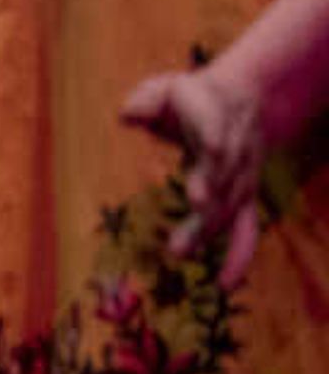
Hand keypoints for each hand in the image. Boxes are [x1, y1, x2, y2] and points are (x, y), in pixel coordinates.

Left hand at [119, 61, 268, 288]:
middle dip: (210, 191)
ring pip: (230, 205)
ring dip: (208, 228)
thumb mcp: (164, 89)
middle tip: (194, 205)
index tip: (210, 148)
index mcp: (216, 114)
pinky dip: (239, 256)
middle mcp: (235, 148)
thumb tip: (127, 116)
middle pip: (224, 172)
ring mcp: (243, 176)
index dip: (216, 136)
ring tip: (178, 251)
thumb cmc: (188, 99)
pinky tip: (225, 283)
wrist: (243, 101)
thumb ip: (146, 100)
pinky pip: (246, 229)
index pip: (217, 125)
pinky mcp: (244, 198)